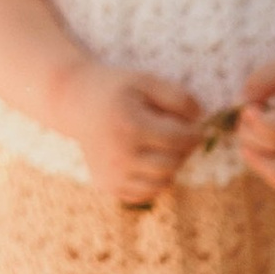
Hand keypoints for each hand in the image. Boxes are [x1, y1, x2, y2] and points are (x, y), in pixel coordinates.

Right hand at [52, 60, 207, 204]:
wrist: (74, 101)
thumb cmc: (116, 89)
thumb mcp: (146, 81)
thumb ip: (177, 96)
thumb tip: (200, 117)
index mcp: (130, 126)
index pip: (179, 140)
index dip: (195, 134)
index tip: (197, 128)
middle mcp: (119, 154)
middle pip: (172, 163)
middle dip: (183, 150)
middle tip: (179, 136)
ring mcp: (111, 173)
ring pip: (161, 183)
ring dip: (170, 166)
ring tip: (163, 148)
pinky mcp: (107, 184)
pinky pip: (144, 192)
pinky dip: (154, 180)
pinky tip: (148, 160)